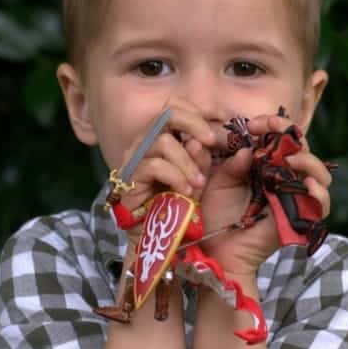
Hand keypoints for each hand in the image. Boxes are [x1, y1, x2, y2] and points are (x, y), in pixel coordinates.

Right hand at [114, 101, 217, 240]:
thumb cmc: (184, 208)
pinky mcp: (129, 178)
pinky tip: (185, 193)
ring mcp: (135, 159)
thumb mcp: (202, 179)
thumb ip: (205, 158)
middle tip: (211, 141)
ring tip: (198, 184)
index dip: (196, 111)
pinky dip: (175, 177)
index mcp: (165, 138)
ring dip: (187, 162)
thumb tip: (205, 141)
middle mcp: (147, 143)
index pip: (174, 107)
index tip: (218, 126)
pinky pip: (153, 166)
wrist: (165, 241)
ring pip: (162, 141)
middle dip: (193, 123)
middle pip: (166, 113)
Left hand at [198, 113, 332, 278]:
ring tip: (291, 159)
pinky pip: (321, 205)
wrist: (218, 248)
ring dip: (310, 161)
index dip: (274, 125)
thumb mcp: (220, 182)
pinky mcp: (302, 218)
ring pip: (321, 174)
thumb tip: (249, 150)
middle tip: (270, 128)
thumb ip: (233, 164)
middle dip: (291, 134)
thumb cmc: (218, 214)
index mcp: (269, 166)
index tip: (253, 124)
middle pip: (305, 150)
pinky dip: (320, 193)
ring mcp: (296, 198)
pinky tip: (308, 185)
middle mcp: (286, 179)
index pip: (283, 139)